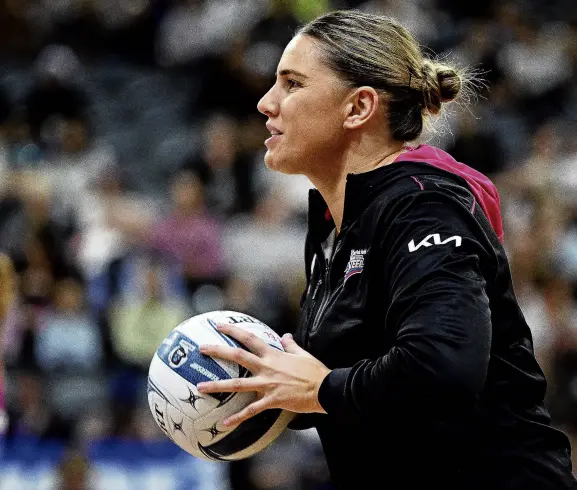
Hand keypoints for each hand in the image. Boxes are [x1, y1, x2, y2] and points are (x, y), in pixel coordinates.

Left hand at [197, 324, 330, 426]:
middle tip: (201, 348)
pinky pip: (250, 411)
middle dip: (218, 351)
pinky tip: (223, 424)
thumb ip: (290, 345)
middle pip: (238, 356)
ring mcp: (268, 384)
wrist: (325, 389)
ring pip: (237, 384)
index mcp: (273, 354)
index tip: (218, 325)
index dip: (233, 330)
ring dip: (217, 385)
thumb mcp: (302, 354)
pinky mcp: (272, 400)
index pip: (249, 338)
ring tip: (199, 387)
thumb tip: (285, 335)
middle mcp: (267, 367)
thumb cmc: (314, 371)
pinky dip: (236, 418)